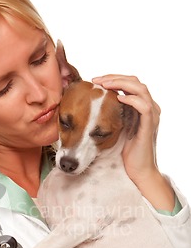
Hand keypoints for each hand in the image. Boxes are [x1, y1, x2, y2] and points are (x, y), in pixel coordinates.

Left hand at [92, 74, 174, 210]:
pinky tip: (118, 98)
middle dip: (114, 78)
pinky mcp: (149, 125)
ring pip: (140, 89)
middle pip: (135, 81)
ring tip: (104, 85)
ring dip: (120, 84)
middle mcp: (149, 107)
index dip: (113, 79)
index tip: (95, 81)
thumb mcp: (119, 128)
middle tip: (96, 80)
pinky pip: (143, 106)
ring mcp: (151, 115)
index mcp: (142, 106)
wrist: (138, 169)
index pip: (130, 83)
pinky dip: (131, 99)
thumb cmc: (127, 151)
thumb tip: (96, 104)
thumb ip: (115, 114)